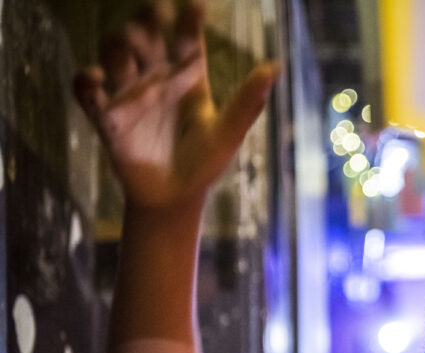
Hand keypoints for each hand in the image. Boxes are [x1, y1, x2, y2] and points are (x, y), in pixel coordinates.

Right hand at [73, 0, 278, 208]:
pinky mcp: (107, 117)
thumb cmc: (205, 164)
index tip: (198, 6)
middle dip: (147, 21)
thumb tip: (276, 66)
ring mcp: (130, 95)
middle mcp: (158, 78)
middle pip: (147, 38)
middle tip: (156, 13)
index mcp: (189, 78)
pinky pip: (88, 93)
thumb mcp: (229, 133)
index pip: (188, 40)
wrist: (175, 199)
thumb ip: (248, 102)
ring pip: (116, 55)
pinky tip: (96, 77)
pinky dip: (86, 81)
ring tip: (127, 45)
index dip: (190, 20)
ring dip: (118, 44)